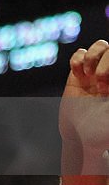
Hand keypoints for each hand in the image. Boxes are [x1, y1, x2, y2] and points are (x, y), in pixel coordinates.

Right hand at [59, 39, 108, 173]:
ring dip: (93, 57)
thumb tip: (107, 92)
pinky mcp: (79, 74)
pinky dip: (78, 60)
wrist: (80, 137)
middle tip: (101, 86)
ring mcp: (97, 72)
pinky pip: (80, 53)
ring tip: (88, 75)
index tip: (108, 89)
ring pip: (101, 46)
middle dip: (107, 64)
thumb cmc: (102, 134)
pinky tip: (78, 75)